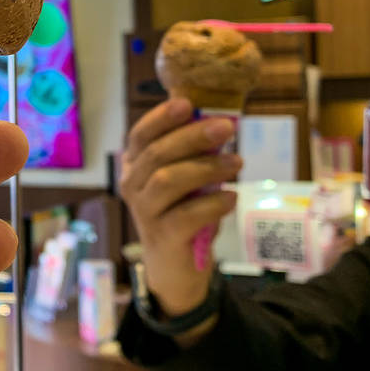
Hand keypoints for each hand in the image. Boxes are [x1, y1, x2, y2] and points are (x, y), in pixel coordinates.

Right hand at [119, 98, 240, 317]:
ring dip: (206, 168)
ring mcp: (144, 212)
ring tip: (237, 163)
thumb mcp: (184, 179)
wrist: (174, 266)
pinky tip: (231, 198)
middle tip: (226, 128)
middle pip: (157, 154)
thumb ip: (192, 155)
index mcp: (135, 165)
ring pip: (168, 180)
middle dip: (193, 137)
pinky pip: (186, 215)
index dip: (161, 118)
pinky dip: (212, 204)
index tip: (187, 104)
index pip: (140, 135)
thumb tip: (219, 122)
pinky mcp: (163, 236)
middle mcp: (132, 185)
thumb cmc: (182, 212)